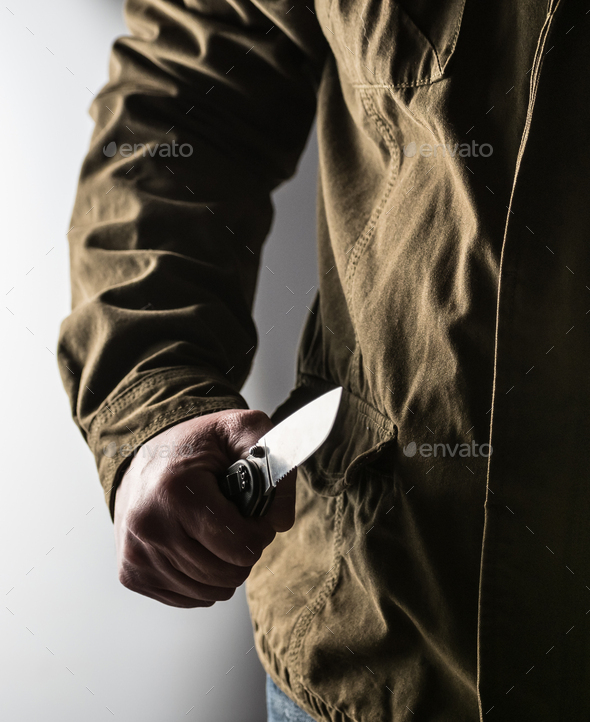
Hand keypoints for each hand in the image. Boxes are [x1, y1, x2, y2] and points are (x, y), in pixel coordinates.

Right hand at [113, 409, 295, 607]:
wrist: (146, 457)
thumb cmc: (197, 445)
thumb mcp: (242, 430)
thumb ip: (275, 463)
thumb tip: (280, 521)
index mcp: (176, 491)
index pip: (239, 545)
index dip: (260, 533)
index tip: (255, 515)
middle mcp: (150, 526)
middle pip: (226, 573)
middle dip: (244, 552)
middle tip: (239, 525)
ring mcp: (136, 553)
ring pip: (209, 592)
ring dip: (226, 569)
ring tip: (220, 535)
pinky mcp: (131, 573)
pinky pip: (188, 598)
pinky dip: (204, 581)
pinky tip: (201, 550)